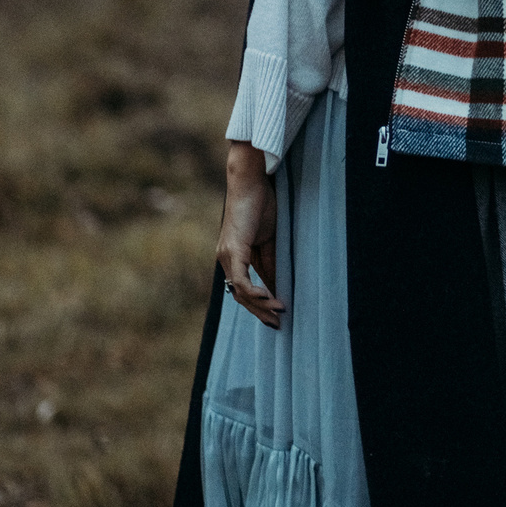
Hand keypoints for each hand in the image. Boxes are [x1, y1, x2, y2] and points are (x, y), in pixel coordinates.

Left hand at [217, 143, 283, 328]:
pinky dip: (257, 293)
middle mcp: (225, 260)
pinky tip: (271, 299)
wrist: (251, 182)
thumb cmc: (261, 204)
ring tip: (280, 313)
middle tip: (278, 324)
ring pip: (241, 292)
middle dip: (260, 312)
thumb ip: (271, 262)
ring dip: (261, 306)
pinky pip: (243, 281)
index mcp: (233, 257)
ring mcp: (227, 256)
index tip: (277, 316)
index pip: (245, 289)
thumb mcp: (270, 239)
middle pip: (241, 296)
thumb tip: (277, 285)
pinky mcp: (233, 251)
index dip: (260, 305)